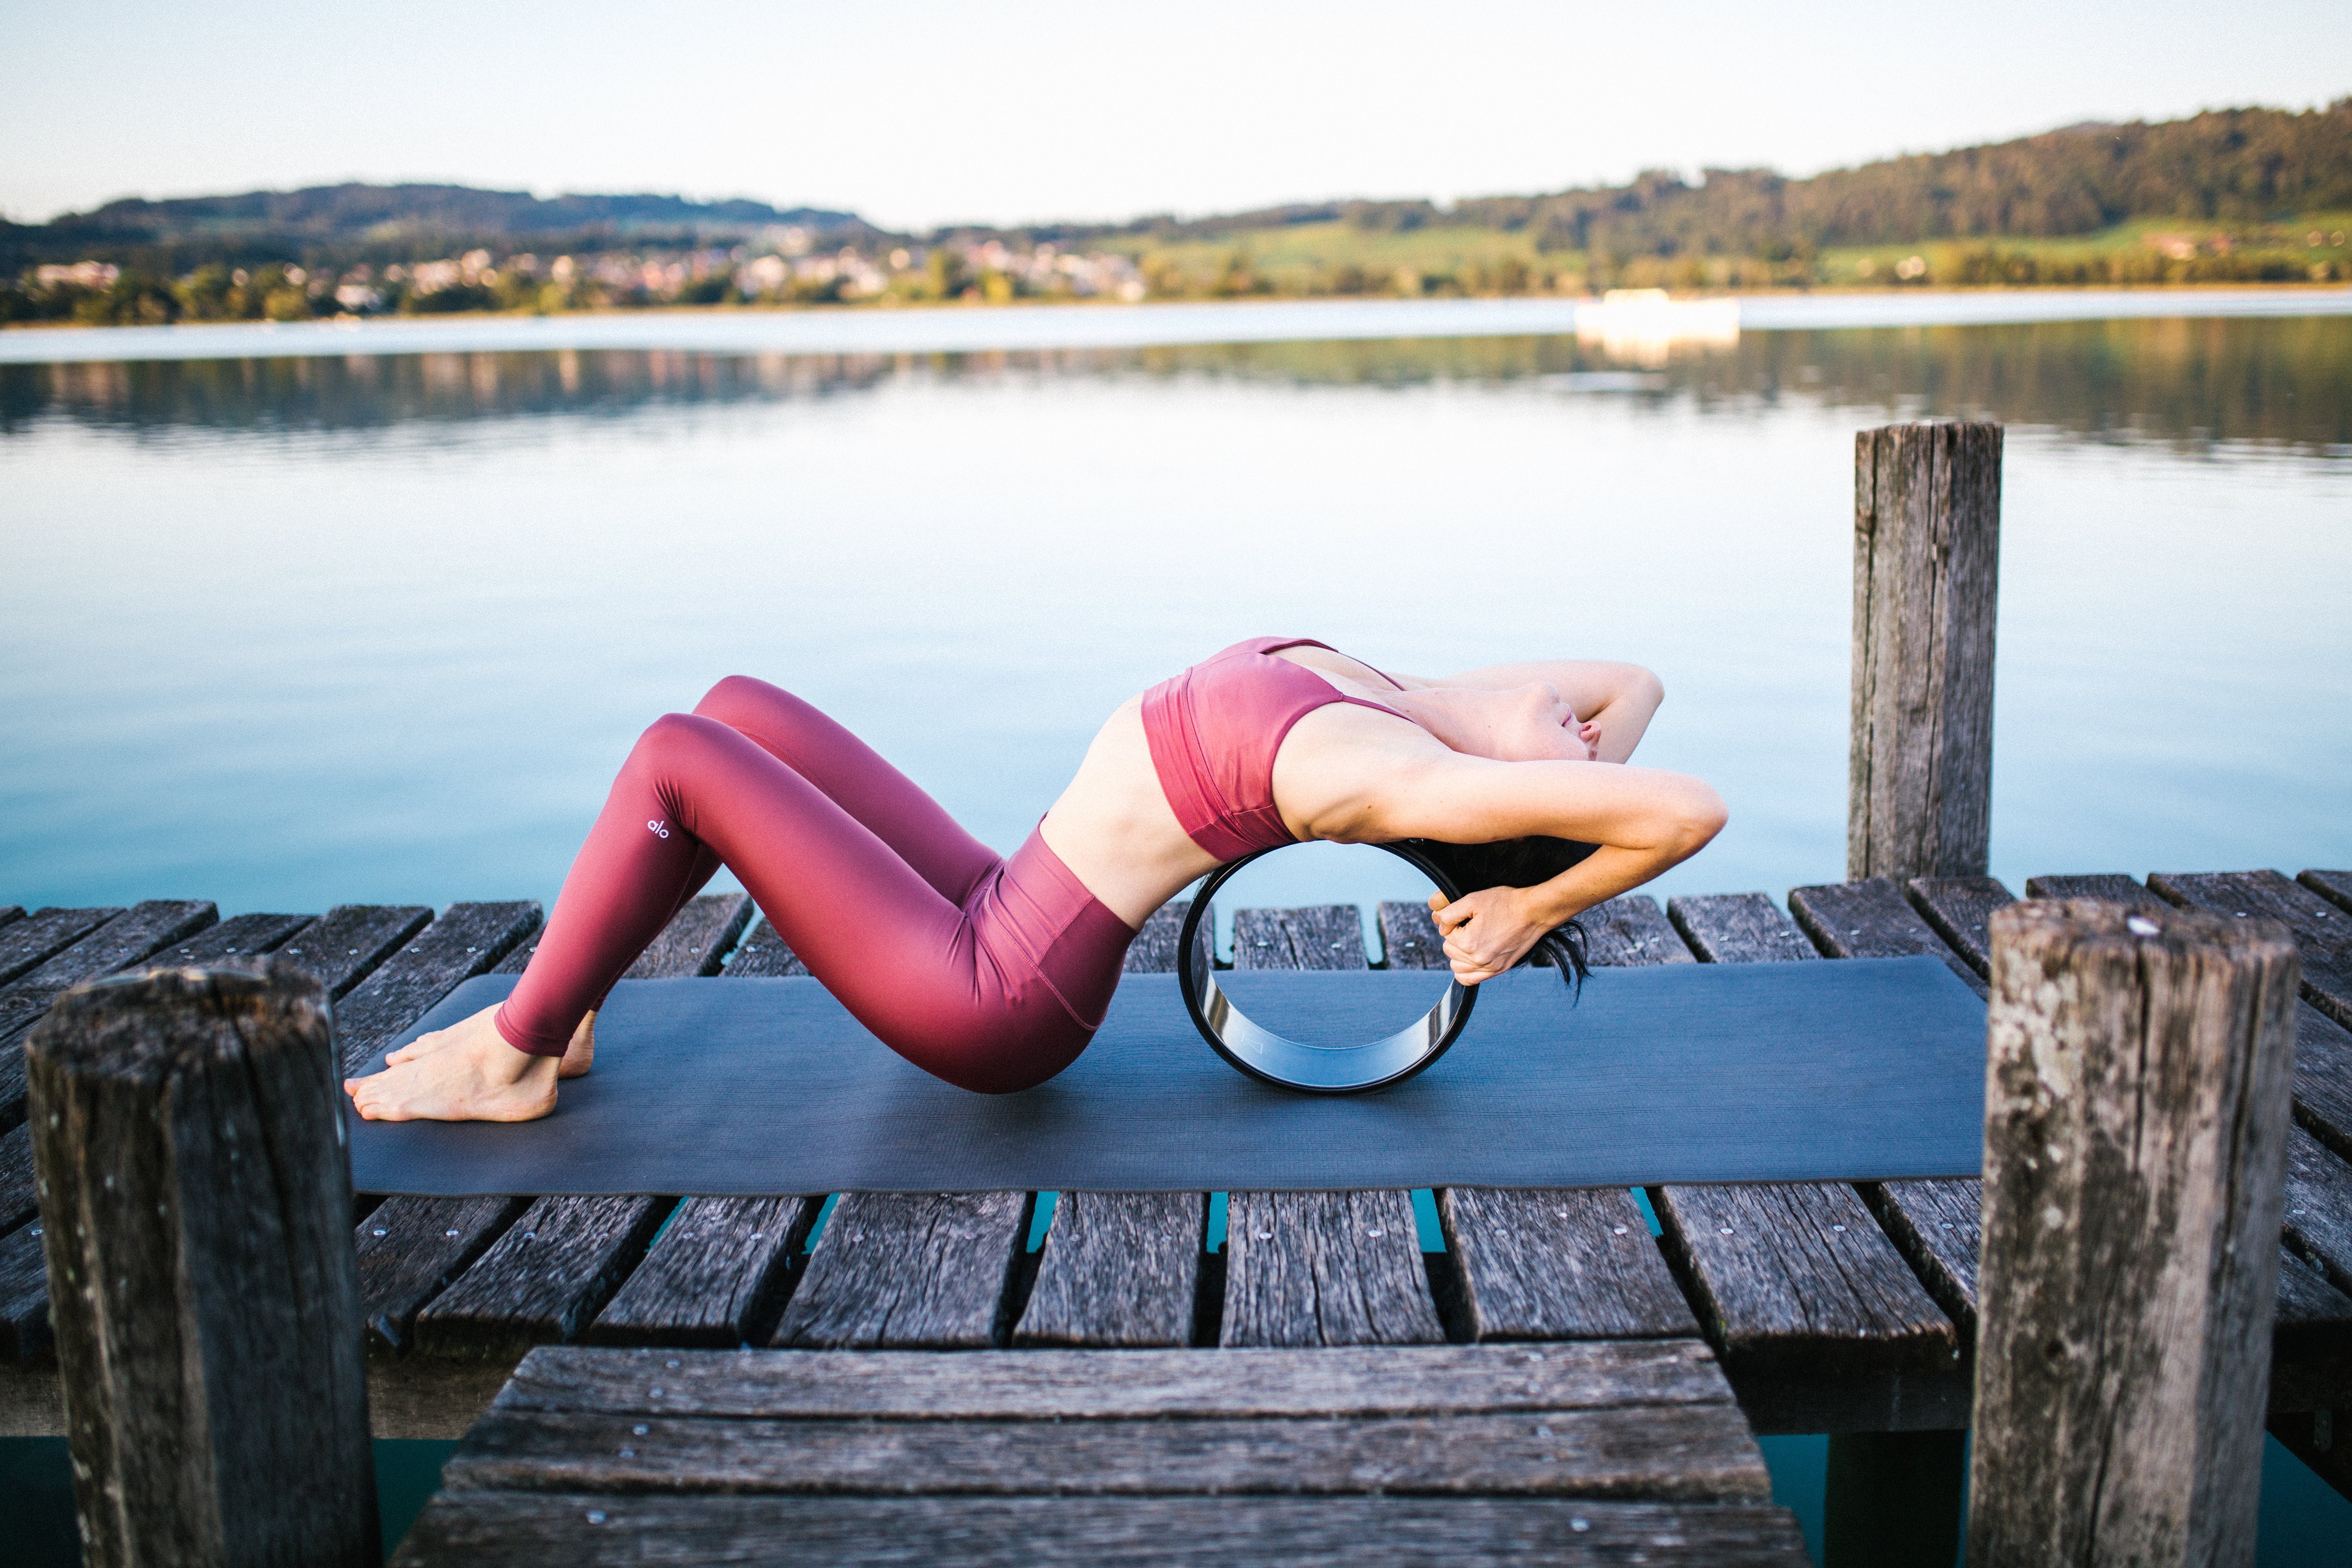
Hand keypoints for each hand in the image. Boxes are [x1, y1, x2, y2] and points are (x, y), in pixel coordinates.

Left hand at [1428, 886, 1549, 984]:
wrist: (1533, 912)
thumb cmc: (1506, 903)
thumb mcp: (1473, 900)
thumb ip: (1449, 914)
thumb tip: (1441, 926)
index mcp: (1468, 942)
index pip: (1445, 934)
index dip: (1455, 923)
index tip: (1469, 917)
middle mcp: (1477, 959)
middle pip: (1449, 950)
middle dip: (1456, 937)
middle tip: (1472, 926)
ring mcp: (1489, 967)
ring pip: (1456, 966)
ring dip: (1459, 954)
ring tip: (1472, 940)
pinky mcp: (1498, 970)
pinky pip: (1469, 980)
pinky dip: (1466, 971)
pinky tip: (1471, 958)